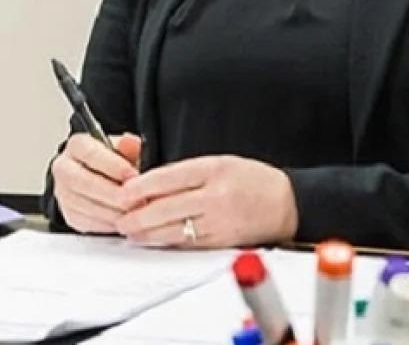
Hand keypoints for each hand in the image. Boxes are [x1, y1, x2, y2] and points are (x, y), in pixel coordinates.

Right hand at [50, 133, 142, 233]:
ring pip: (84, 205)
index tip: (132, 175)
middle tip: (135, 199)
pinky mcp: (68, 214)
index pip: (90, 154)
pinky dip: (107, 224)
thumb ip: (129, 147)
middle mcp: (64, 168)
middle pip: (82, 182)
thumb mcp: (124, 148)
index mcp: (77, 146)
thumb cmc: (112, 162)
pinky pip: (86, 223)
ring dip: (112, 211)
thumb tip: (132, 143)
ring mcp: (63, 192)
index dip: (112, 165)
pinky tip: (123, 220)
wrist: (101, 178)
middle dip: (112, 193)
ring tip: (134, 211)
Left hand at [114, 155, 296, 248]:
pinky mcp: (223, 242)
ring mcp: (220, 222)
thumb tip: (147, 186)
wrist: (288, 203)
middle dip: (138, 216)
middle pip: (167, 208)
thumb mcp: (218, 164)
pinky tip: (154, 240)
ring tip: (131, 232)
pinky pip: (189, 243)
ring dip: (148, 233)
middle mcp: (216, 197)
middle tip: (120, 219)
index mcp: (213, 171)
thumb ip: (184, 174)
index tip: (122, 193)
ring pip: (175, 230)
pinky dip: (168, 241)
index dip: (140, 188)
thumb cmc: (252, 180)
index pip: (168, 178)